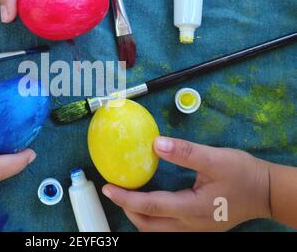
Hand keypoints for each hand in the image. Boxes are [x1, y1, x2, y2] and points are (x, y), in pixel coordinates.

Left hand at [102, 137, 270, 231]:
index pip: (149, 207)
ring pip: (156, 231)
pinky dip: (152, 218)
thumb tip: (154, 144)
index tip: (108, 187)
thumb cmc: (243, 174)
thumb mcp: (215, 158)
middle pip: (148, 225)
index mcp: (191, 209)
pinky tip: (150, 204)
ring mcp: (194, 229)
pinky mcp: (198, 227)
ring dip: (138, 217)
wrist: (267, 193)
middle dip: (127, 210)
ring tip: (128, 197)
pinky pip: (167, 228)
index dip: (125, 198)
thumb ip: (184, 152)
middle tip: (114, 191)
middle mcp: (189, 225)